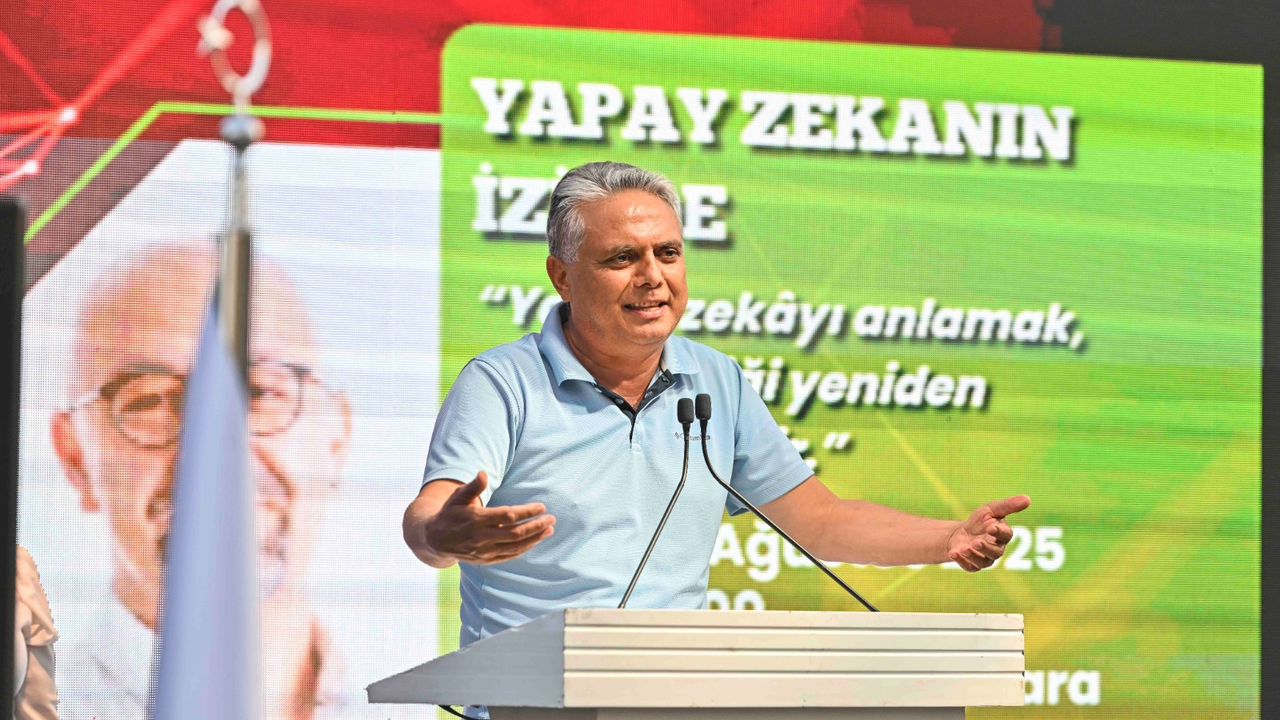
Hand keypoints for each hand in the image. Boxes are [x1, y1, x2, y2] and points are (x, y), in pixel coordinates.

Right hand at [423, 471, 555, 564]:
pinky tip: (535, 541)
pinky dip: (524, 549)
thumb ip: (473, 486)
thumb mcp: (457, 497)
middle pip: (515, 533)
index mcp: (477, 519)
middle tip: (552, 519)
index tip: (541, 506)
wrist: (435, 540)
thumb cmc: (450, 513)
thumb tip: (483, 473)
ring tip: (549, 530)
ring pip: (515, 547)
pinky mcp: (486, 560)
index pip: (507, 516)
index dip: (526, 511)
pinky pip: (509, 555)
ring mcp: (484, 551)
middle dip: (536, 526)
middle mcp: (481, 537)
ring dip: (534, 539)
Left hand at [946, 495, 1030, 571]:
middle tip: (975, 542)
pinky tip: (953, 552)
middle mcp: (996, 550)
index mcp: (1003, 535)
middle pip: (995, 552)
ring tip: (963, 548)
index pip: (1005, 535)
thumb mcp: (991, 510)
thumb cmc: (979, 521)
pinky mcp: (972, 565)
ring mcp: (984, 559)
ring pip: (983, 562)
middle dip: (985, 548)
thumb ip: (1008, 505)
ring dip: (973, 556)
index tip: (990, 527)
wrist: (959, 534)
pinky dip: (961, 561)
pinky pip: (969, 566)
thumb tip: (1028, 498)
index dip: (999, 532)